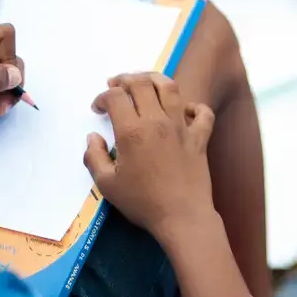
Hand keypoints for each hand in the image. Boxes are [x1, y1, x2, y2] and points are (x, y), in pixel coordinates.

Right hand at [84, 73, 216, 237]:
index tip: (98, 109)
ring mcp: (182, 127)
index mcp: (132, 131)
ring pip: (171, 88)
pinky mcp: (200, 137)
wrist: (182, 216)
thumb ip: (94, 157)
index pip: (115, 97)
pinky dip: (194, 106)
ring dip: (155, 79)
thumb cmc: (142, 202)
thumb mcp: (107, 185)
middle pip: (141, 84)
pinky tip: (184, 110)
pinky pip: (203, 113)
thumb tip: (93, 137)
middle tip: (116, 86)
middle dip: (125, 79)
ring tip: (145, 83)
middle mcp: (157, 121)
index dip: (102, 97)